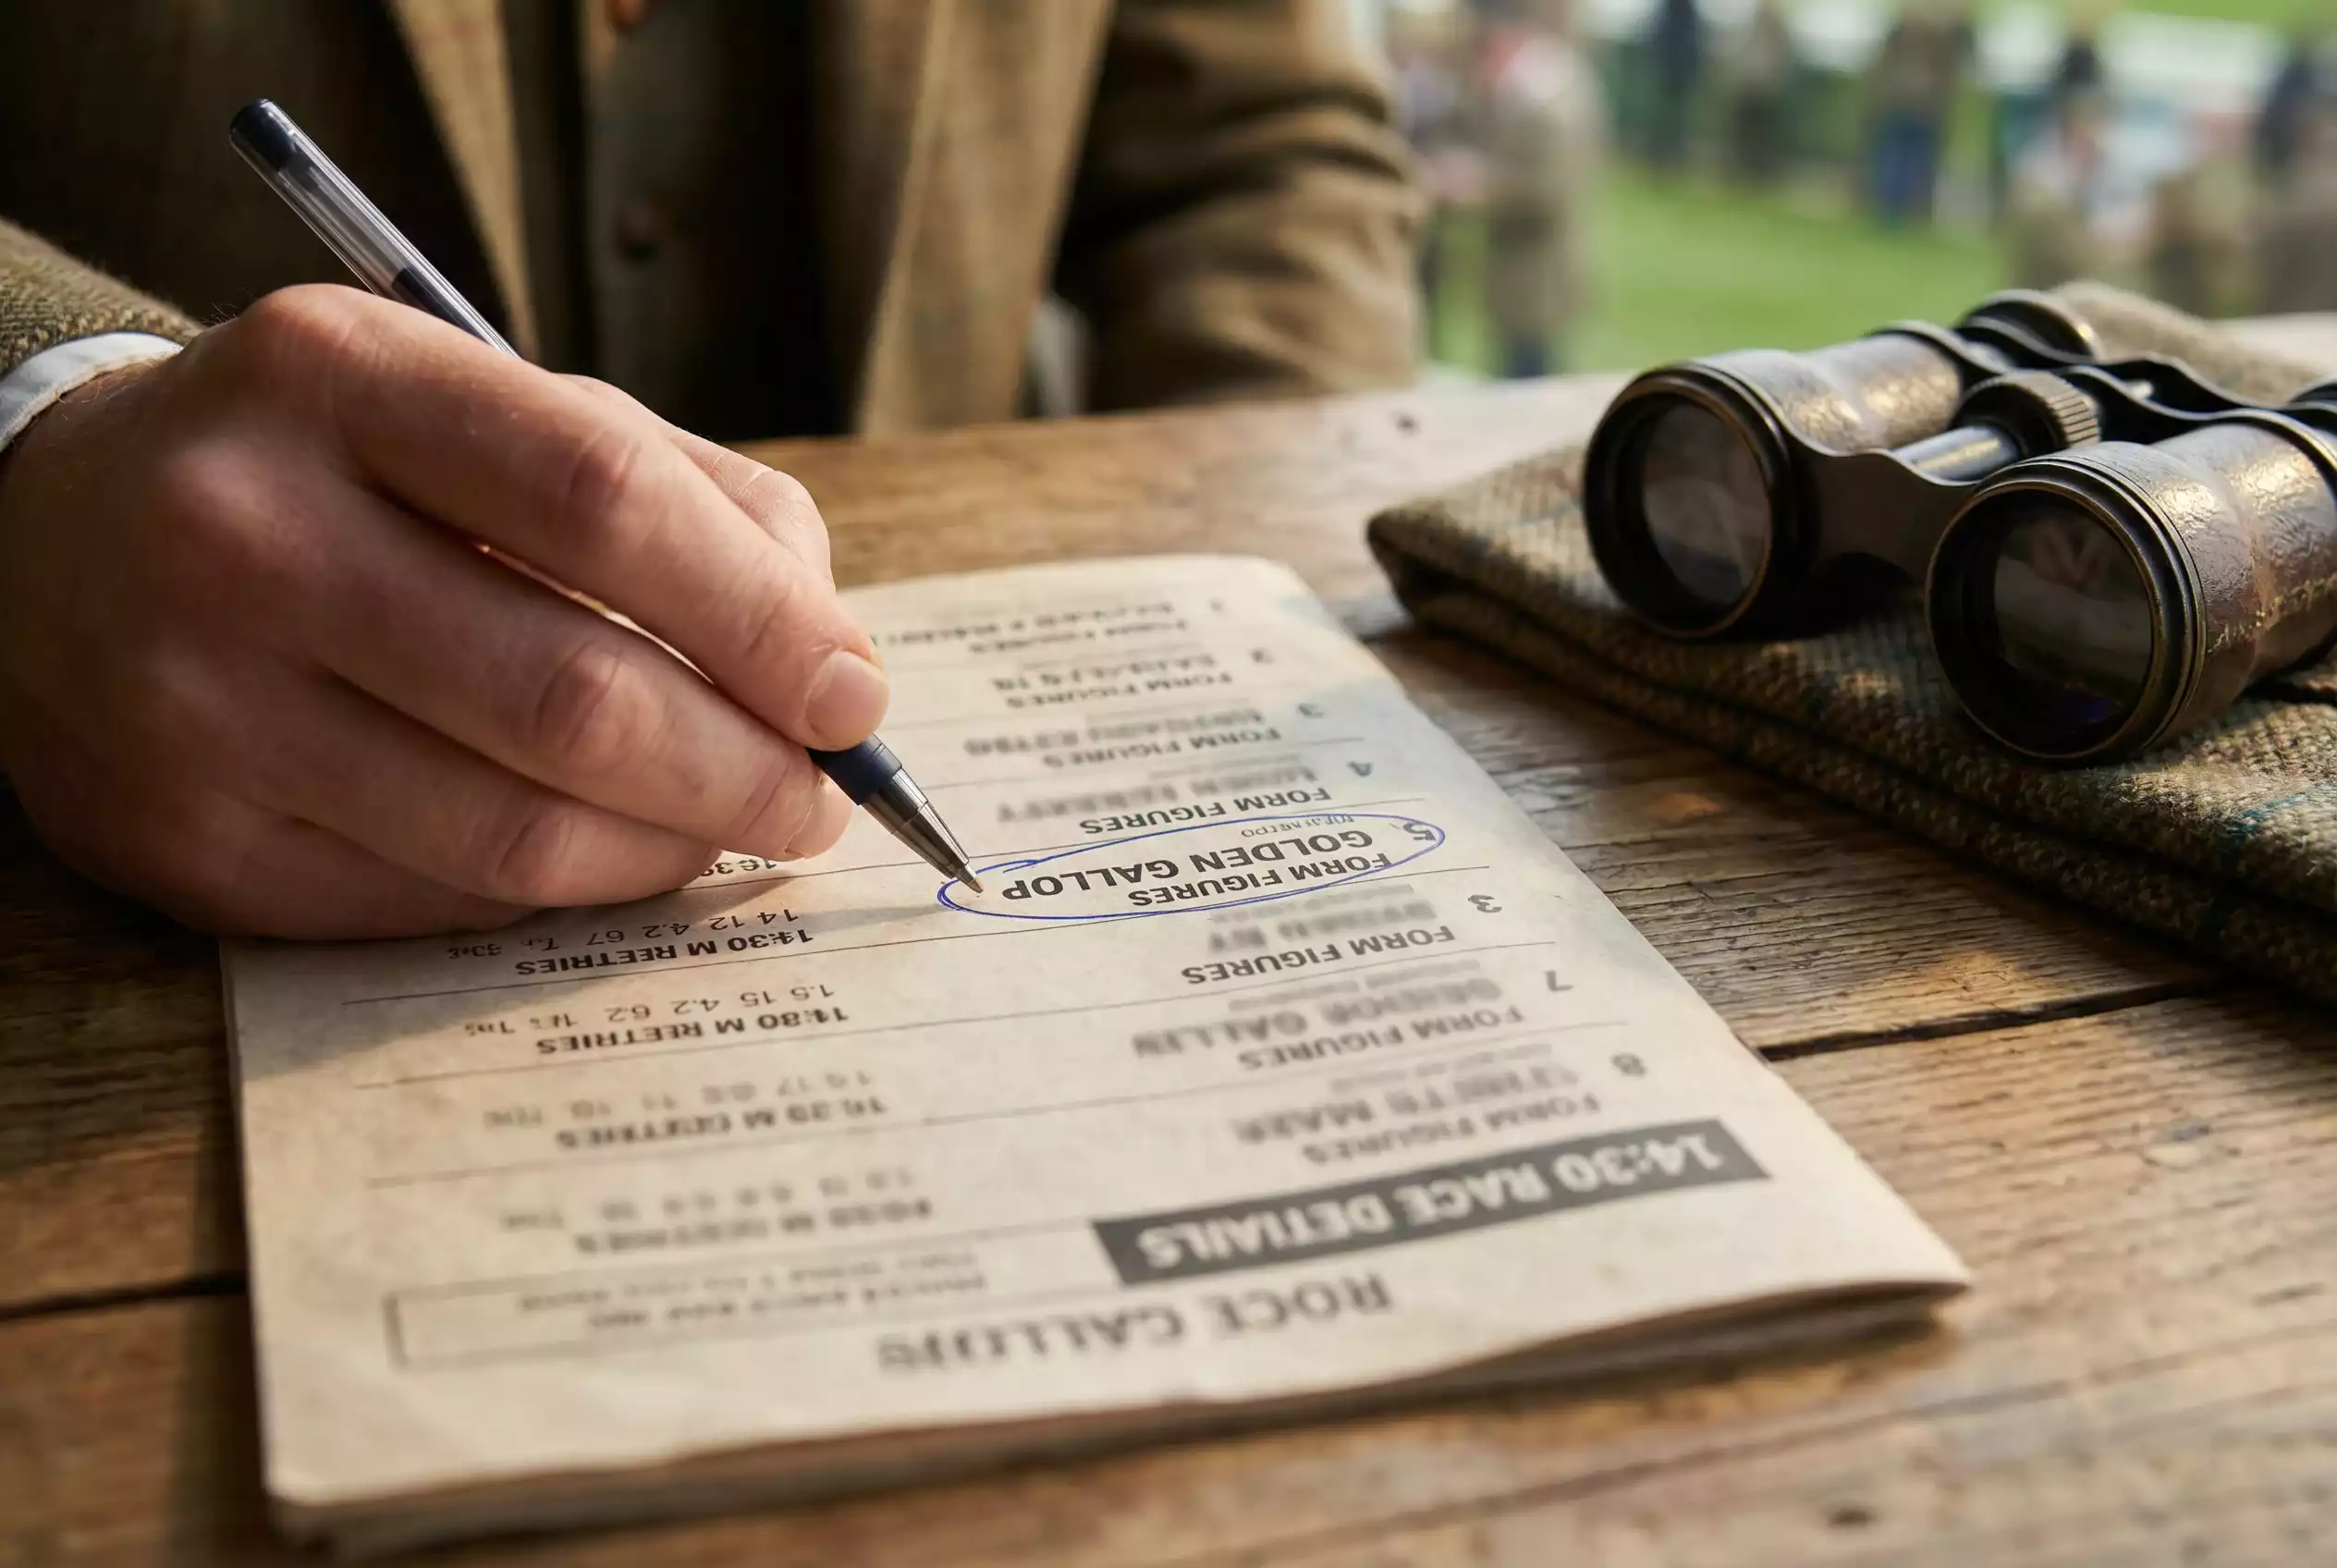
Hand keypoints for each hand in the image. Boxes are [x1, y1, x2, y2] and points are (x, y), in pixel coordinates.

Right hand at [0, 285, 884, 937]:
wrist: (44, 541)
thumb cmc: (334, 469)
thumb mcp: (479, 402)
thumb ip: (677, 493)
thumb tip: (830, 659)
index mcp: (338, 378)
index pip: (606, 502)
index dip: (763, 617)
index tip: (852, 693)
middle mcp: (246, 535)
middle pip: (576, 697)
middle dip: (746, 769)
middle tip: (820, 795)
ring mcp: (199, 704)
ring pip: (519, 830)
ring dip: (676, 849)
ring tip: (735, 826)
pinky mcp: (189, 846)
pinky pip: (443, 900)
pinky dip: (566, 887)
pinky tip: (607, 851)